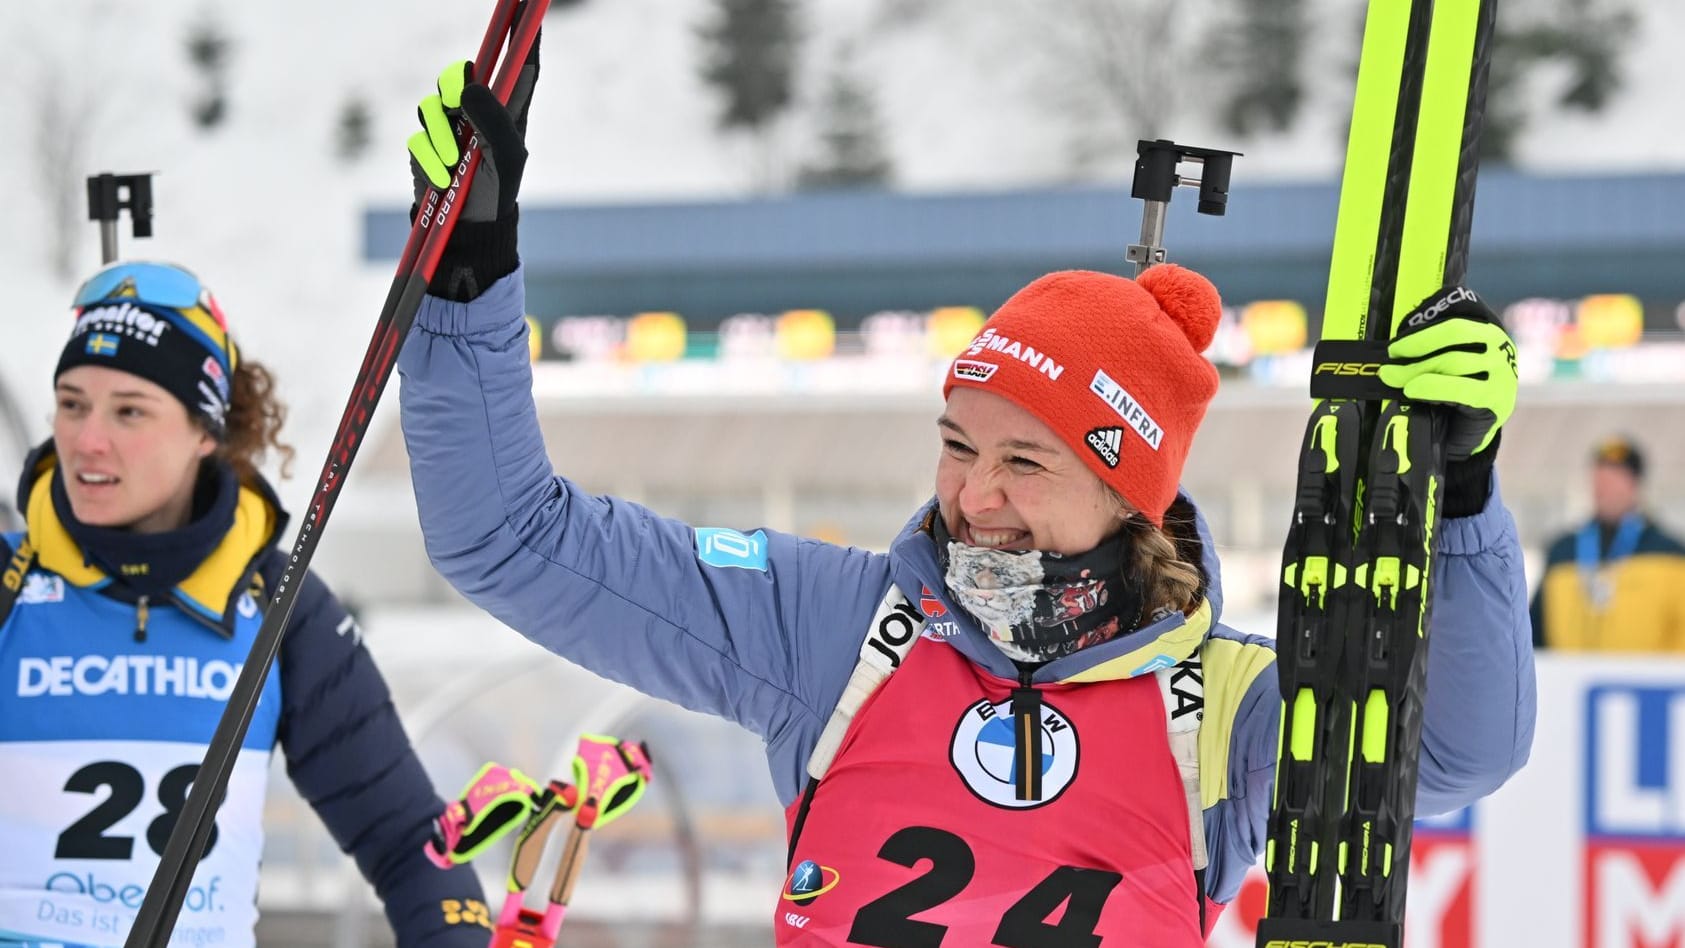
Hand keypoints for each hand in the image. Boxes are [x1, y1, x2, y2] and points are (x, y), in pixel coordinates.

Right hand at [409, 50, 537, 223]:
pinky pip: (418, 137)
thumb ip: (493, 119)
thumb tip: (467, 83)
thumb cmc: (495, 193)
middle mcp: (479, 112)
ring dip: (442, 136)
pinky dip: (430, 159)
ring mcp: (450, 126)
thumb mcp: (504, 158)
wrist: (466, 231)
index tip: (529, 14)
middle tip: (457, 101)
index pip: (519, 65)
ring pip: (432, 105)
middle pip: (460, 72)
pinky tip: (443, 180)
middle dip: (454, 82)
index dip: (524, 37)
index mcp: (510, 111)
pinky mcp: (426, 144)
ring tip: (455, 165)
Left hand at [1378, 286, 1517, 461]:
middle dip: (1415, 350)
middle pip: (1453, 340)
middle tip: (1388, 365)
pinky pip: (1461, 389)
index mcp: (1485, 332)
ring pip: (1453, 362)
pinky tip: (1413, 390)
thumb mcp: (1441, 366)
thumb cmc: (1452, 393)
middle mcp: (1499, 347)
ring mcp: (1502, 372)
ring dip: (1417, 370)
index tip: (1394, 348)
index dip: (1421, 335)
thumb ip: (1429, 351)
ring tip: (1394, 379)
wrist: (1470, 433)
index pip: (1453, 326)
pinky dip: (1433, 388)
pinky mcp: (1498, 399)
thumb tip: (1396, 348)